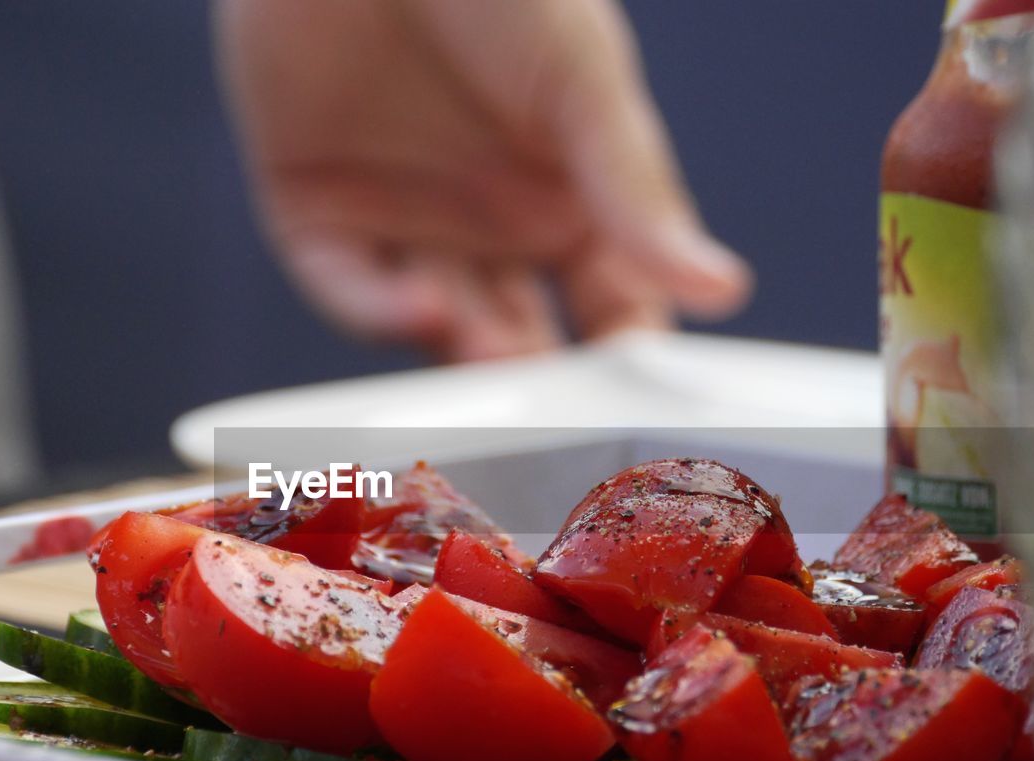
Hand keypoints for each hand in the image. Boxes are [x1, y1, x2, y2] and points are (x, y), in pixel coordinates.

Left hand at [216, 0, 751, 360]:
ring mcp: (402, 229)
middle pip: (519, 339)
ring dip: (463, 351)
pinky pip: (347, 287)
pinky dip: (381, 309)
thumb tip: (718, 288)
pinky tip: (423, 309)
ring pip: (434, 326)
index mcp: (567, 202)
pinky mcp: (315, 219)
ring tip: (493, 356)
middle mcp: (486, 229)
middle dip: (537, 378)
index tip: (647, 396)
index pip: (609, 309)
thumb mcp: (583, 82)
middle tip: (555, 406)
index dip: (626, 356)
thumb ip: (635, 191)